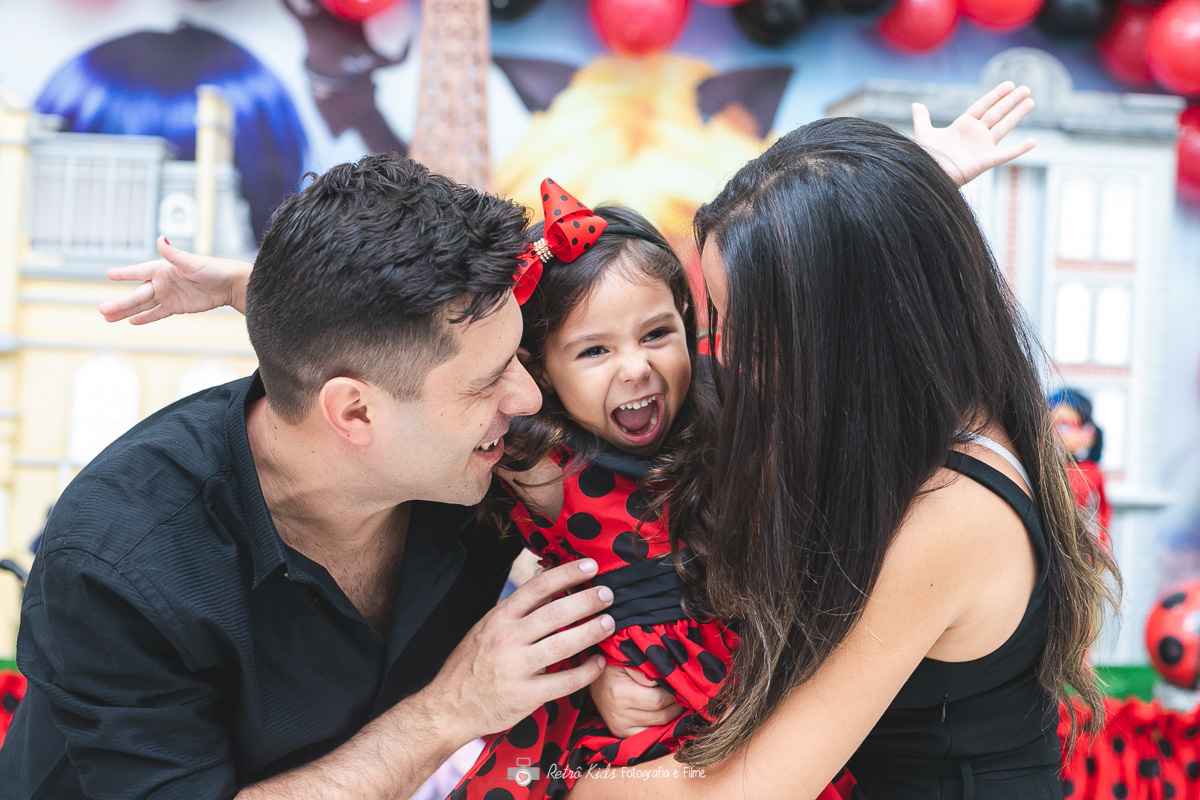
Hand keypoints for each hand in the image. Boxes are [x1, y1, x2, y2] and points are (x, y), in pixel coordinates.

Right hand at [99, 236, 252, 323]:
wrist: (230, 285)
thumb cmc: (213, 269)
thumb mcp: (192, 262)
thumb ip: (174, 254)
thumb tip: (160, 239)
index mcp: (162, 269)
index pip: (138, 272)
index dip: (124, 273)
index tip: (109, 274)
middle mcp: (162, 282)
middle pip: (136, 294)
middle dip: (119, 303)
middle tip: (101, 310)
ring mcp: (168, 295)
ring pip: (143, 306)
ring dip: (126, 311)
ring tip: (108, 318)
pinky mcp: (177, 307)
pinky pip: (157, 313)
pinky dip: (145, 317)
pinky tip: (131, 321)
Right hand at [423, 559, 615, 745]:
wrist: (448, 708)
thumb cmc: (470, 665)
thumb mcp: (485, 629)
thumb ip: (515, 613)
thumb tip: (551, 589)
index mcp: (499, 618)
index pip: (537, 587)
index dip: (567, 574)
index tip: (590, 566)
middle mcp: (507, 639)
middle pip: (555, 613)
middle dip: (587, 600)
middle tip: (608, 595)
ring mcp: (516, 668)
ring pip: (563, 644)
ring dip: (591, 631)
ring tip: (610, 622)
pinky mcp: (525, 696)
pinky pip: (564, 682)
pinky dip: (586, 672)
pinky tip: (598, 663)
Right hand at [589, 665, 682, 737]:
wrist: (590, 678)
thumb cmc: (611, 665)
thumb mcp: (625, 659)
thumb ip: (644, 669)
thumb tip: (661, 682)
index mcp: (620, 692)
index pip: (658, 700)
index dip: (673, 694)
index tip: (680, 685)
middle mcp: (618, 714)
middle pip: (661, 717)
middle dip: (676, 706)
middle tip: (683, 695)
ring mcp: (619, 727)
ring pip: (657, 729)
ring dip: (671, 718)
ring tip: (676, 704)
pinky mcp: (620, 733)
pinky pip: (647, 735)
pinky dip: (659, 727)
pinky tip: (664, 714)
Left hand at [913, 81, 1036, 186]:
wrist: (929, 175)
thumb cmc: (925, 157)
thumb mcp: (923, 134)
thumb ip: (921, 118)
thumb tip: (915, 104)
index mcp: (963, 125)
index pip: (983, 106)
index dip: (996, 95)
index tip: (1009, 85)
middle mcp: (976, 134)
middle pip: (997, 113)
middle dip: (1011, 100)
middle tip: (1026, 88)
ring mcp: (983, 147)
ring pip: (1004, 127)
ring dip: (1017, 114)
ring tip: (1031, 102)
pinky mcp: (986, 161)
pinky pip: (1006, 154)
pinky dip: (1019, 149)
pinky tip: (1033, 141)